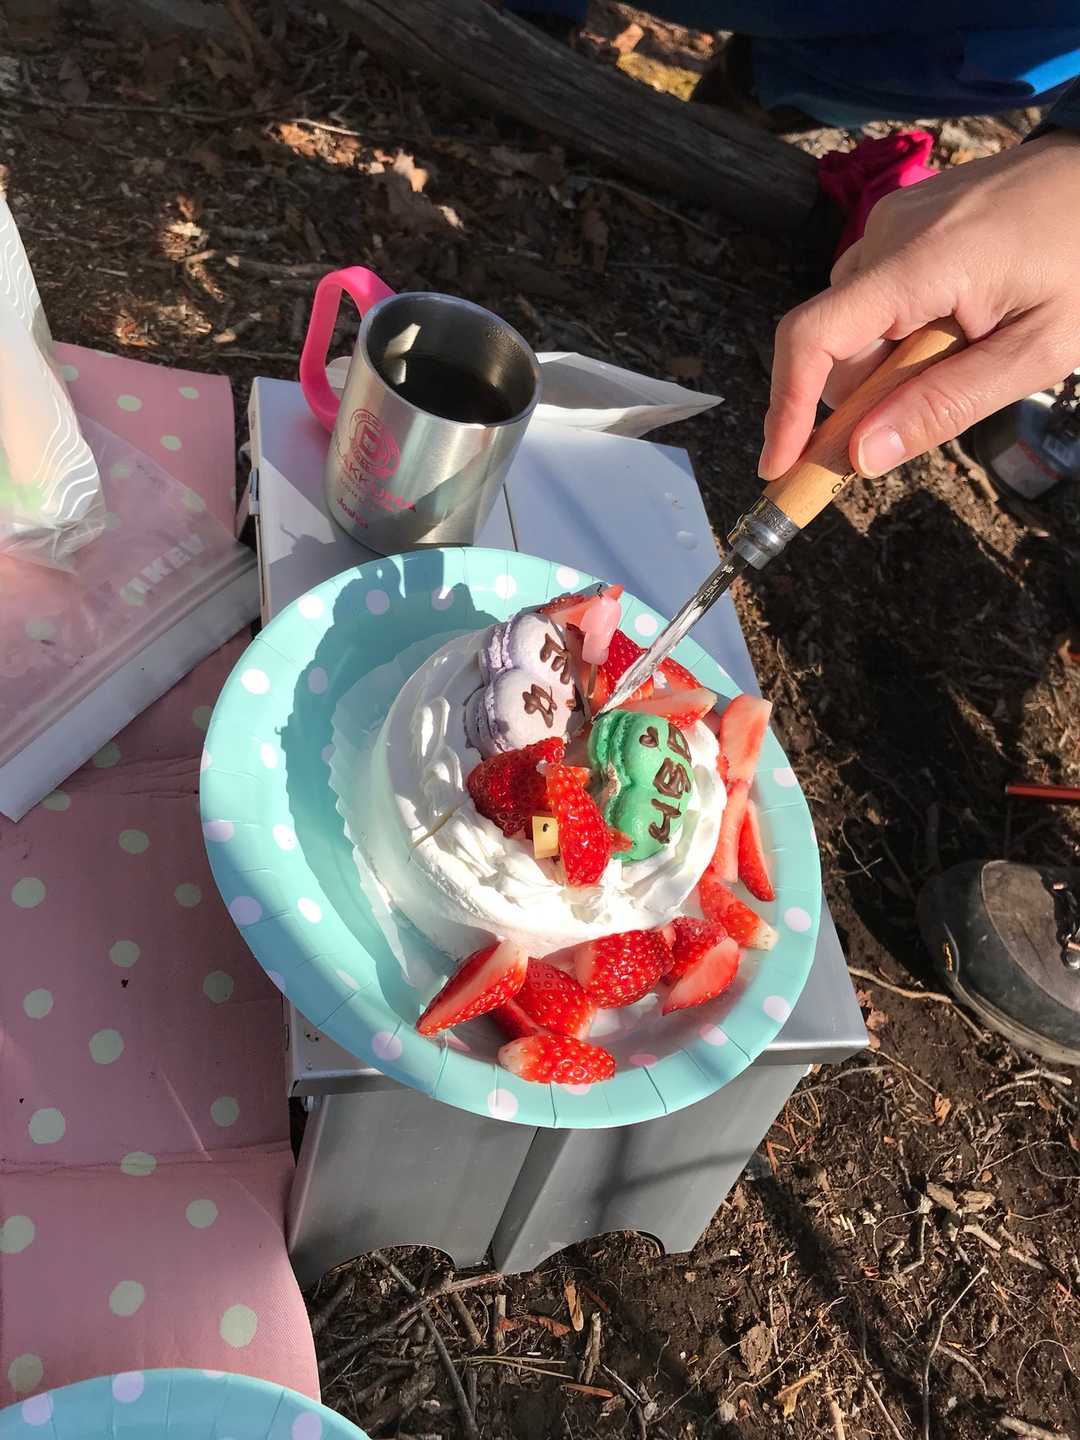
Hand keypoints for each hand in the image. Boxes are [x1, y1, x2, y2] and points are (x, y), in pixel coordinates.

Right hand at [758, 132, 1079, 480]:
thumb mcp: (1037, 350)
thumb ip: (946, 405)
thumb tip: (861, 457)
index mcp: (920, 262)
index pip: (812, 338)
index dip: (786, 409)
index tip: (780, 466)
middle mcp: (886, 234)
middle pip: (833, 344)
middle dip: (862, 397)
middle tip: (922, 419)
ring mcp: (890, 222)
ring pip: (852, 325)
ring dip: (886, 365)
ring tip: (963, 355)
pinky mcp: (900, 222)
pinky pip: (873, 296)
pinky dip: (897, 333)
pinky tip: (953, 330)